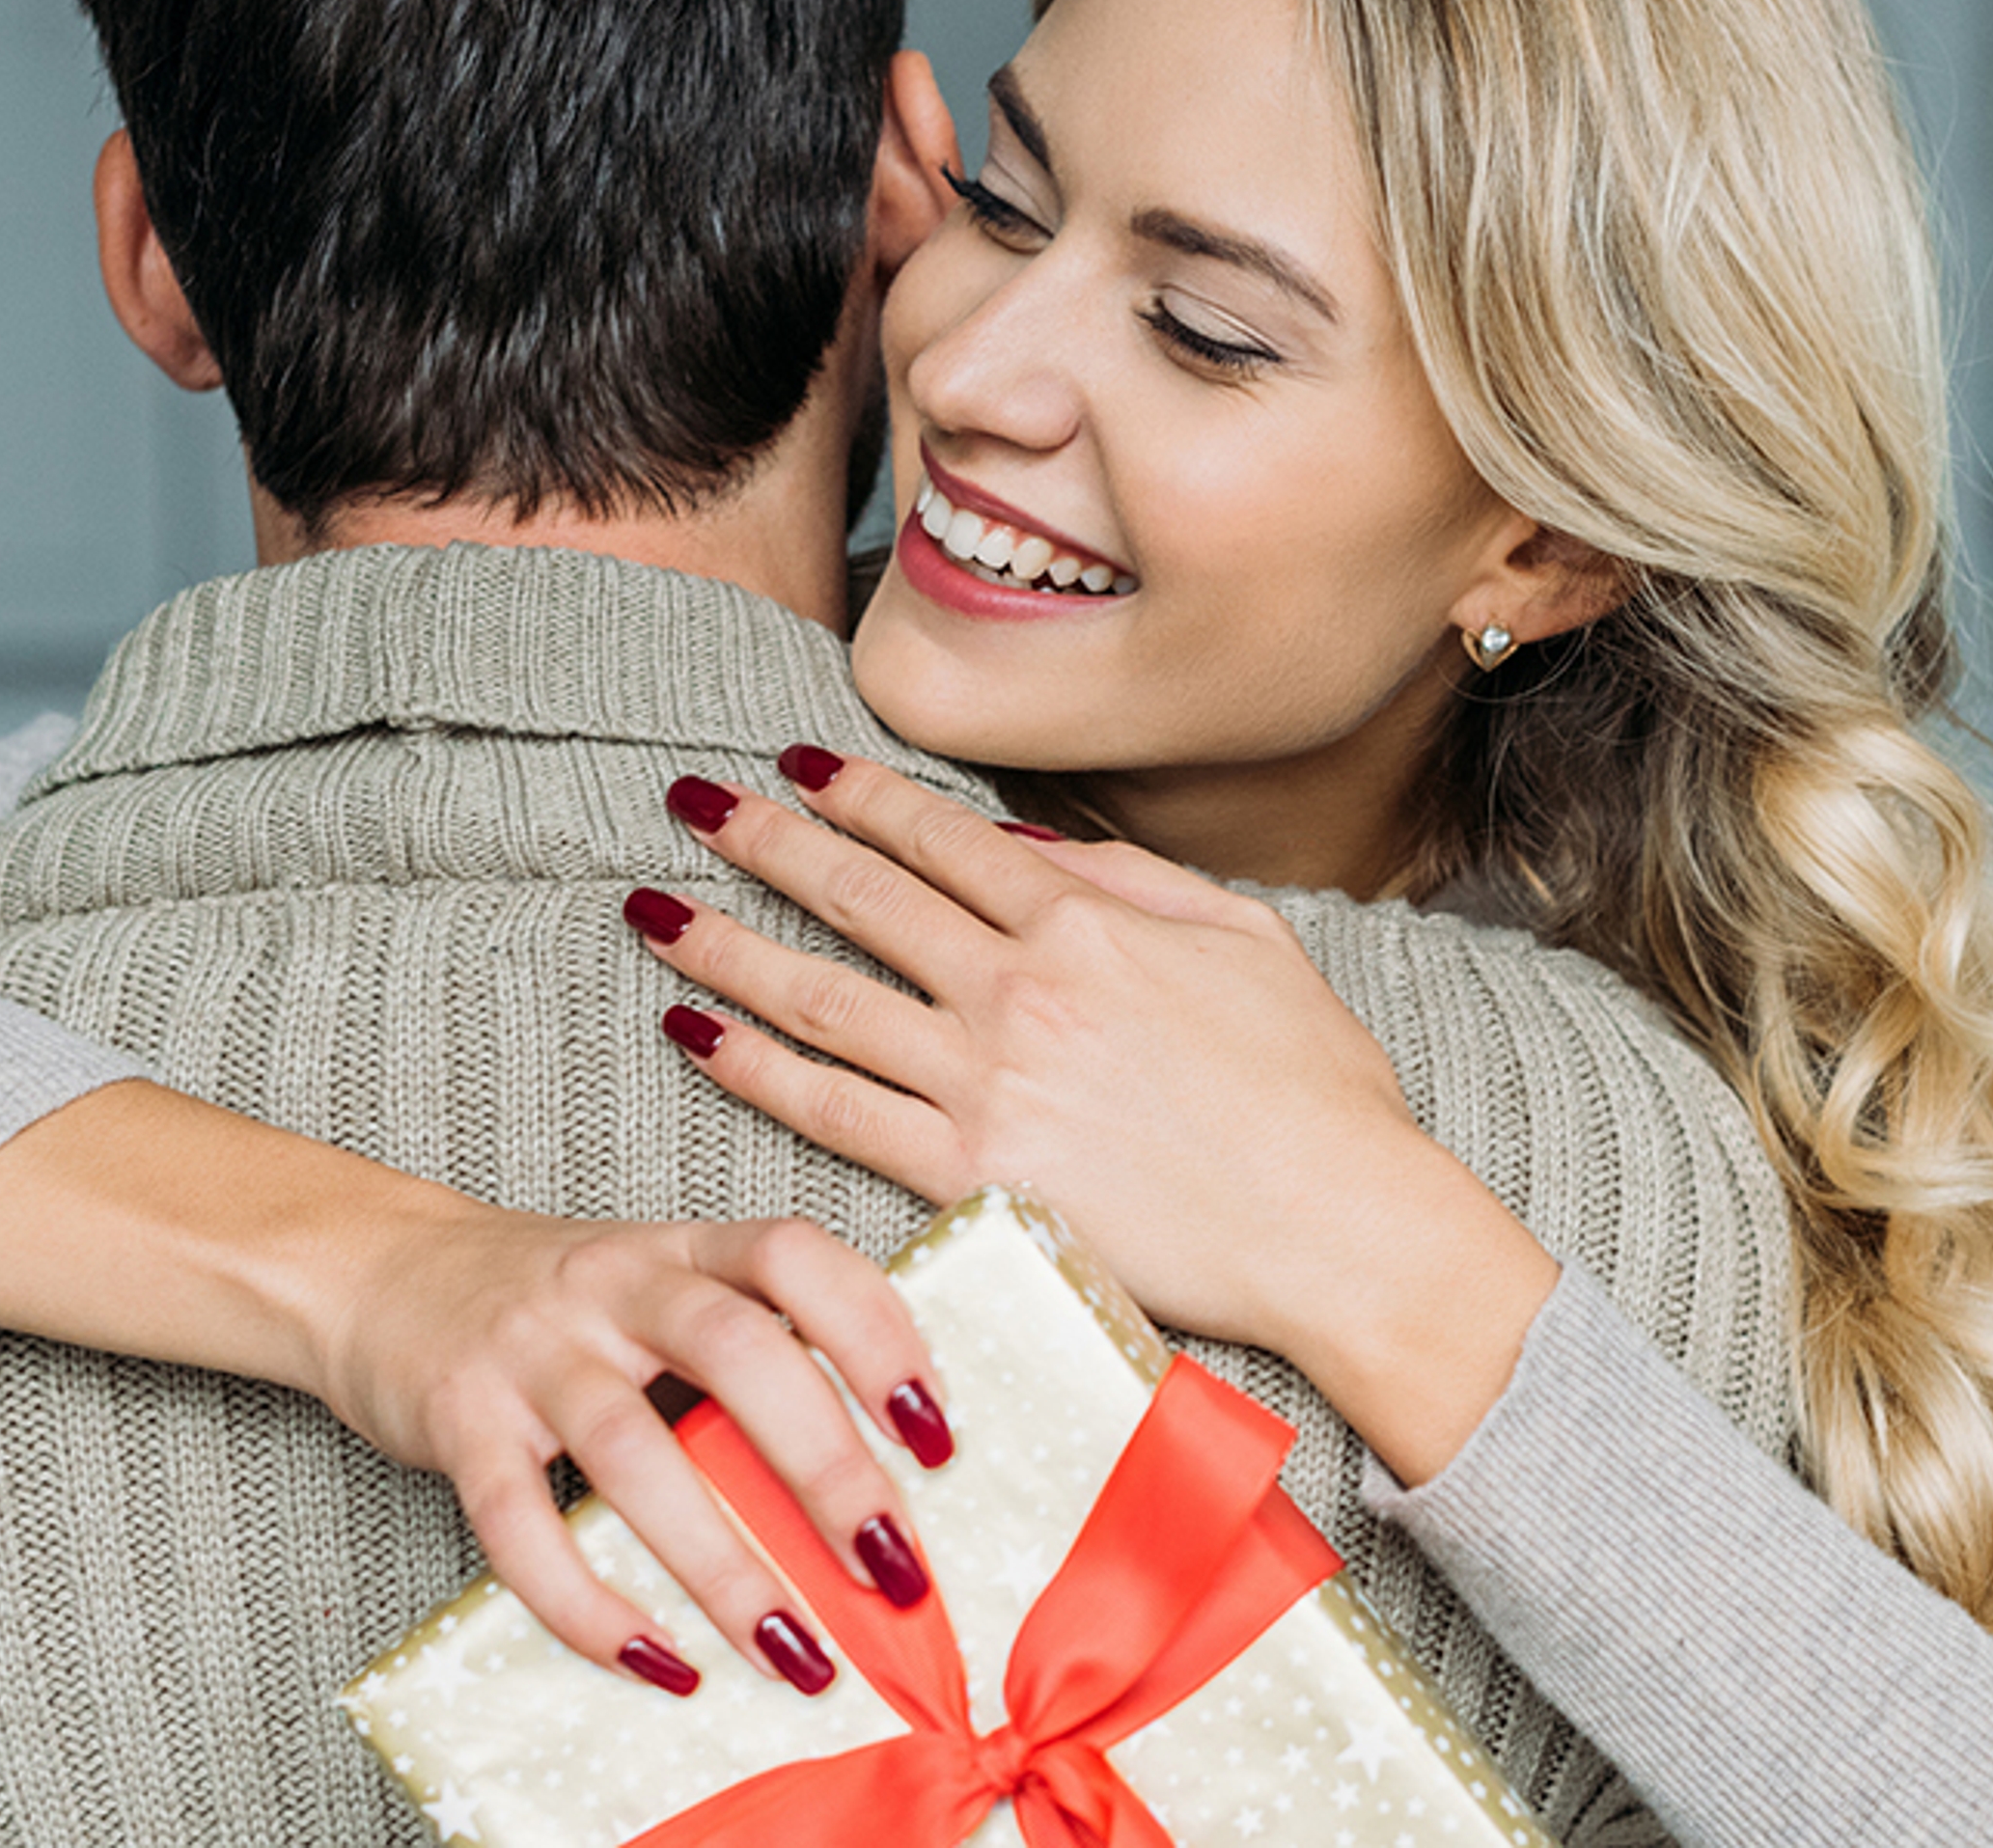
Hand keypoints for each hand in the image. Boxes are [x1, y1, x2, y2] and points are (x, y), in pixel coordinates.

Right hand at [308, 1200, 956, 1696]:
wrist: (372, 1269)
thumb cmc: (553, 1304)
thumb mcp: (660, 1285)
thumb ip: (750, 1349)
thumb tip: (877, 1475)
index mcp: (684, 1245)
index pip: (798, 1259)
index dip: (879, 1336)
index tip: (938, 1433)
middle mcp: (614, 1282)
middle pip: (740, 1355)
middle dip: (828, 1468)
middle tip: (890, 1566)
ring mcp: (532, 1350)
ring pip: (637, 1451)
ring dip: (724, 1564)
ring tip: (790, 1648)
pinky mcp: (458, 1421)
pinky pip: (522, 1523)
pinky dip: (591, 1603)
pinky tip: (658, 1659)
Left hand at [626, 749, 1556, 1479]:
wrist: (1339, 1227)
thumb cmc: (1316, 1092)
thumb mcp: (1248, 938)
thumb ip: (1134, 881)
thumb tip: (1029, 849)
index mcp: (1087, 922)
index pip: (938, 838)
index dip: (854, 794)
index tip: (791, 765)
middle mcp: (1019, 989)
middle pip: (859, 896)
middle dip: (763, 839)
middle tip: (688, 800)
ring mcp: (986, 1083)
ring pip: (822, 996)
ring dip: (726, 944)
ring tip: (654, 910)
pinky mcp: (969, 1178)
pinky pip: (832, 1111)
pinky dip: (754, 1067)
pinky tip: (694, 1031)